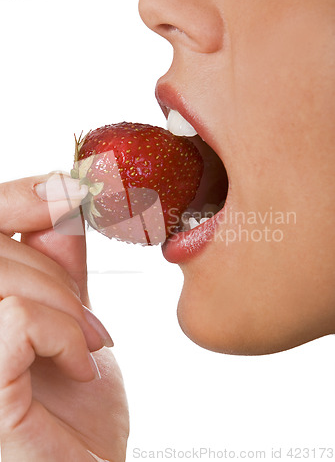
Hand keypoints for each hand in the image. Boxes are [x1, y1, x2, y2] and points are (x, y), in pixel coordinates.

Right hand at [0, 174, 128, 461]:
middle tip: (92, 315)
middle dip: (53, 270)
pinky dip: (61, 333)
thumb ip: (55, 263)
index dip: (19, 195)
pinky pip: (13, 318)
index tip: (75, 190)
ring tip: (92, 345)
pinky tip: (79, 366)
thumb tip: (63, 203)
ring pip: (1, 276)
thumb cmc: (75, 405)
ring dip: (64, 305)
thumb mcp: (67, 316)